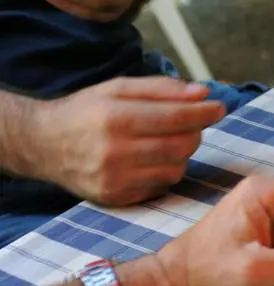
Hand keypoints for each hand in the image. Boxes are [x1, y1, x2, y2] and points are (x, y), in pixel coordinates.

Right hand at [35, 76, 224, 205]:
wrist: (43, 144)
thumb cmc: (87, 111)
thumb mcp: (118, 88)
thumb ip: (162, 88)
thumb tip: (203, 92)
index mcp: (115, 117)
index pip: (176, 117)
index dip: (203, 112)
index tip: (219, 107)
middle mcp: (114, 151)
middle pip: (181, 146)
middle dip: (195, 133)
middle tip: (191, 124)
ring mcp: (115, 179)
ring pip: (176, 169)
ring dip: (182, 154)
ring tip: (167, 140)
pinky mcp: (117, 198)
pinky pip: (161, 186)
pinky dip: (167, 171)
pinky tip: (153, 159)